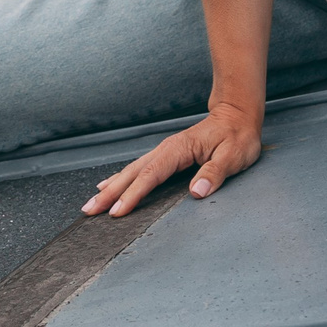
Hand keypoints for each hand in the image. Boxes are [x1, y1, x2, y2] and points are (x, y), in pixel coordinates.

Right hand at [82, 101, 263, 216]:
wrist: (237, 114)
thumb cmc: (237, 135)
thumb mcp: (233, 155)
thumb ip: (214, 173)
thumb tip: (196, 192)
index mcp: (179, 150)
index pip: (151, 175)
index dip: (133, 194)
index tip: (117, 212)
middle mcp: (166, 149)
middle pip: (132, 173)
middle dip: (110, 193)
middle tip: (89, 209)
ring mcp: (164, 151)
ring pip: (131, 171)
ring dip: (110, 187)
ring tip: (92, 202)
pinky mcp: (166, 155)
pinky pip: (138, 168)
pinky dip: (120, 178)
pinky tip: (108, 185)